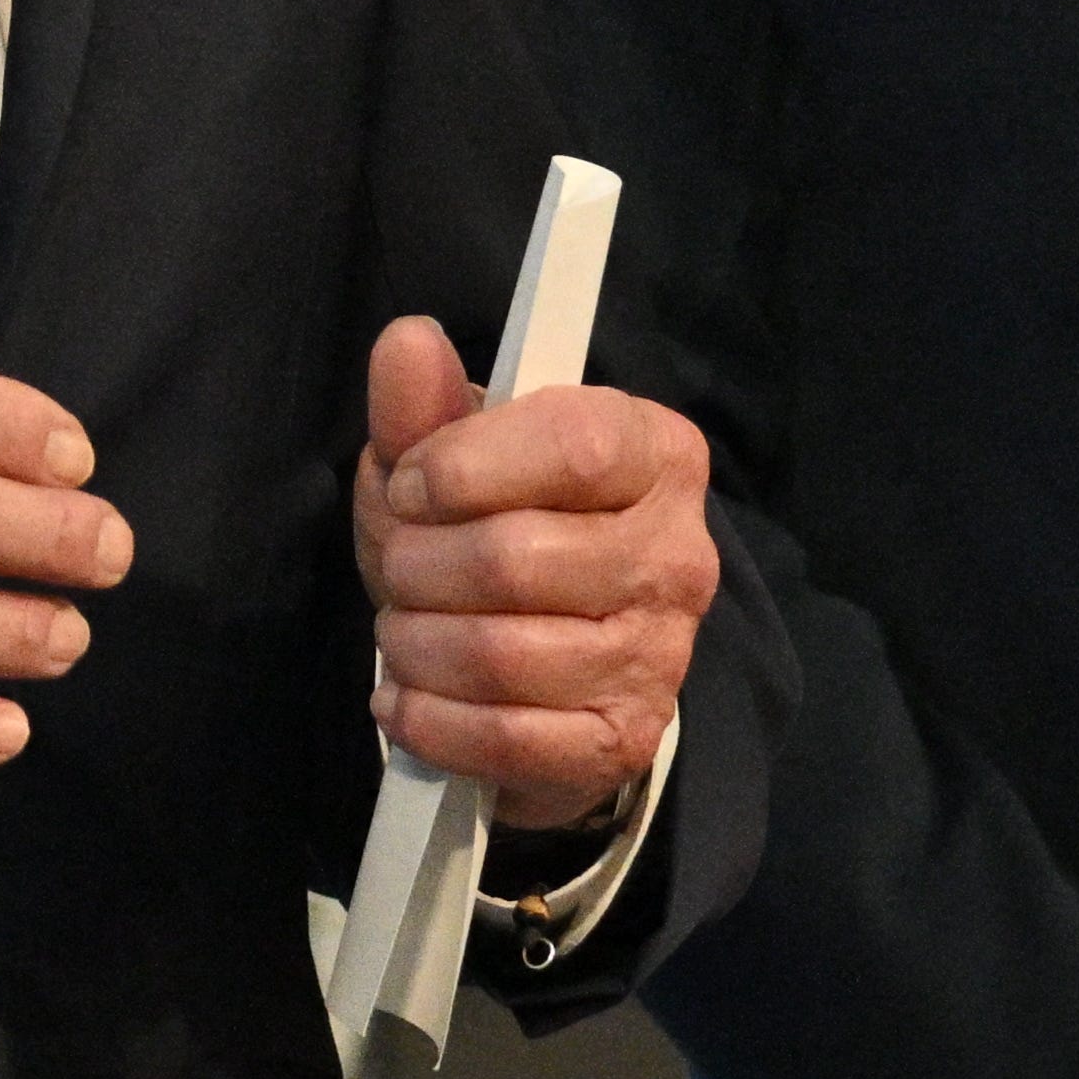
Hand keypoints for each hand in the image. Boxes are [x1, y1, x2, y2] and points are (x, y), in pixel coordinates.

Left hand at [356, 313, 710, 818]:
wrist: (538, 667)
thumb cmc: (489, 533)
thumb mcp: (449, 461)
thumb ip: (425, 406)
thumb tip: (407, 340)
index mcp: (655, 453)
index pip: (575, 445)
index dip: (465, 466)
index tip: (411, 485)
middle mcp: (678, 553)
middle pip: (515, 558)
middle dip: (418, 565)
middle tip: (401, 567)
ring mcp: (659, 655)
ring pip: (501, 654)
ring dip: (415, 644)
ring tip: (404, 630)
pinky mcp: (622, 739)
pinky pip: (507, 737)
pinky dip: (430, 719)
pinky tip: (407, 697)